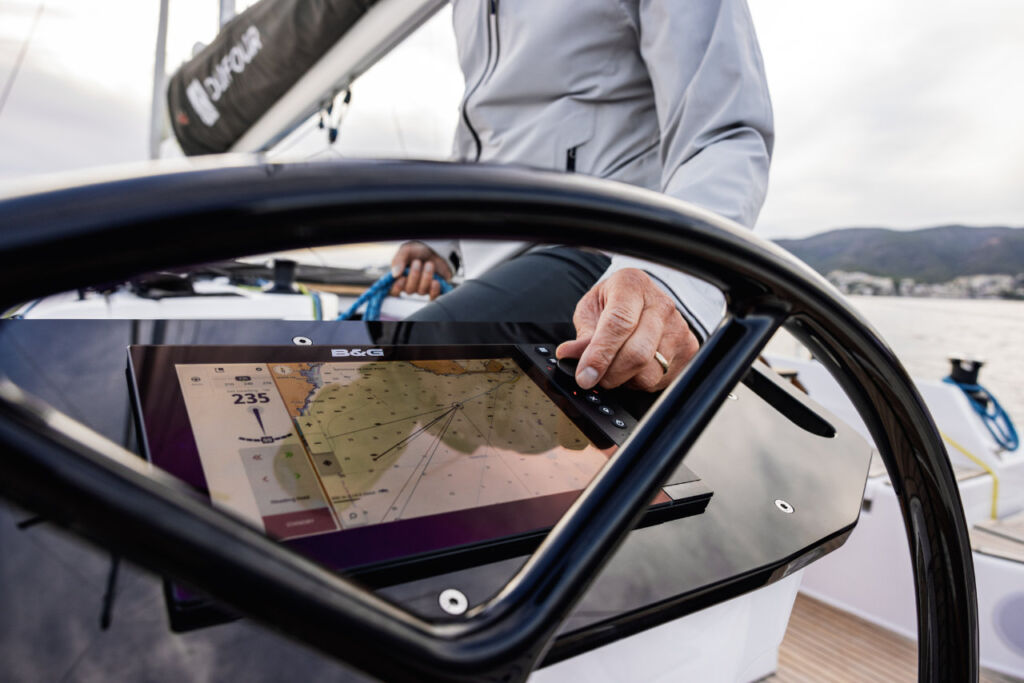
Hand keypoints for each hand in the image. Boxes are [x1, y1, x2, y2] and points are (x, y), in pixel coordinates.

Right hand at [389, 241, 452, 299]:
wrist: (434, 251)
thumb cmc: (417, 252)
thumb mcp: (406, 251)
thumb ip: (399, 260)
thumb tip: (395, 274)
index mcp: (400, 279)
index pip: (394, 291)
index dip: (397, 288)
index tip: (402, 278)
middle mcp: (410, 286)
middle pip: (409, 290)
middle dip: (414, 276)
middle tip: (417, 262)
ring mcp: (422, 289)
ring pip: (421, 291)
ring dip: (426, 277)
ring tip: (429, 264)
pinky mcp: (434, 290)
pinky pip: (433, 296)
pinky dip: (434, 290)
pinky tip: (436, 282)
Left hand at [556, 269, 698, 391]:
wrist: (640, 301)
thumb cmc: (611, 304)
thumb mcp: (590, 311)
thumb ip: (583, 335)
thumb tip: (570, 356)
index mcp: (632, 285)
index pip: (619, 324)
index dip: (600, 354)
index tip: (584, 376)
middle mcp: (661, 304)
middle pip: (637, 353)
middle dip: (610, 374)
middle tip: (592, 378)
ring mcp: (679, 327)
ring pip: (649, 372)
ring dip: (625, 379)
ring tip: (615, 365)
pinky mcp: (689, 349)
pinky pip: (661, 379)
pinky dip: (641, 381)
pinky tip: (633, 367)